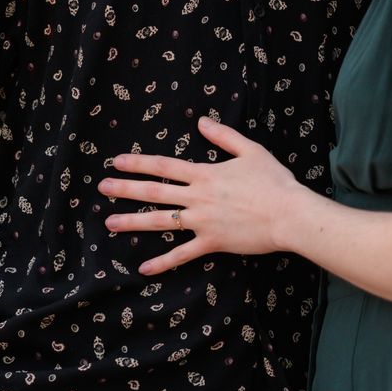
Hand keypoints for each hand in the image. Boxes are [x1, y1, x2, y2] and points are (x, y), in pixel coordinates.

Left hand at [98, 116, 308, 274]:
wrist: (288, 214)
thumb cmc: (273, 181)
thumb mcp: (250, 150)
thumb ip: (224, 136)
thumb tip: (201, 122)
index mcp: (205, 174)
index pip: (164, 166)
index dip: (138, 163)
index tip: (117, 161)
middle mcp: (197, 197)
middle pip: (155, 192)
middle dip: (125, 189)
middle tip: (102, 188)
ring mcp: (202, 222)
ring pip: (160, 222)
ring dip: (133, 222)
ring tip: (110, 223)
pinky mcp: (211, 243)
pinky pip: (182, 255)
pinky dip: (163, 262)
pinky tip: (144, 268)